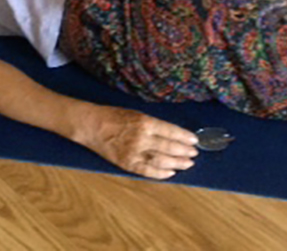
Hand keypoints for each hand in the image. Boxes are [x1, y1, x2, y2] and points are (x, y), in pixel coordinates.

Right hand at [76, 105, 198, 179]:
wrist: (92, 125)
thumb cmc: (114, 116)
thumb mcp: (136, 114)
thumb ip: (153, 125)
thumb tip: (172, 134)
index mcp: (145, 122)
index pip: (170, 131)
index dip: (184, 137)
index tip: (194, 141)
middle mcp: (141, 137)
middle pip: (168, 147)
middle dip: (184, 151)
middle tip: (194, 154)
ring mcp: (134, 152)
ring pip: (161, 160)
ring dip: (176, 163)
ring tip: (187, 164)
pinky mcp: (127, 163)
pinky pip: (147, 171)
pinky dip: (160, 173)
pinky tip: (170, 173)